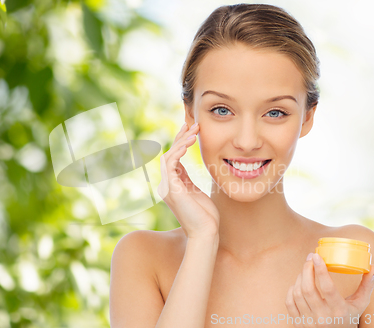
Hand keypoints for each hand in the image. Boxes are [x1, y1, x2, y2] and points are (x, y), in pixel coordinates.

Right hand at [157, 122, 219, 238]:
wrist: (206, 232)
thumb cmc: (206, 216)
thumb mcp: (197, 193)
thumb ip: (189, 181)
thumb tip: (187, 169)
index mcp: (173, 185)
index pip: (174, 158)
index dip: (181, 143)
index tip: (192, 130)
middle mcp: (167, 185)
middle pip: (170, 154)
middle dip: (181, 138)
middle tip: (194, 125)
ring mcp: (167, 187)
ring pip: (169, 156)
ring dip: (181, 142)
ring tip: (194, 131)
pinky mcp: (171, 189)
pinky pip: (170, 164)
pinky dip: (178, 152)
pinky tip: (188, 143)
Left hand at [285, 252, 373, 327]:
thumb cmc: (348, 319)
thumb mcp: (359, 305)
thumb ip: (366, 286)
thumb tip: (373, 267)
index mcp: (339, 311)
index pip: (328, 287)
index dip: (320, 269)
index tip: (316, 255)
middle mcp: (323, 317)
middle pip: (308, 288)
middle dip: (307, 269)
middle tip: (310, 258)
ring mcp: (309, 321)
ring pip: (298, 293)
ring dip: (300, 277)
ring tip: (306, 269)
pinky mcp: (298, 323)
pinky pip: (289, 302)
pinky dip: (292, 289)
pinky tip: (298, 283)